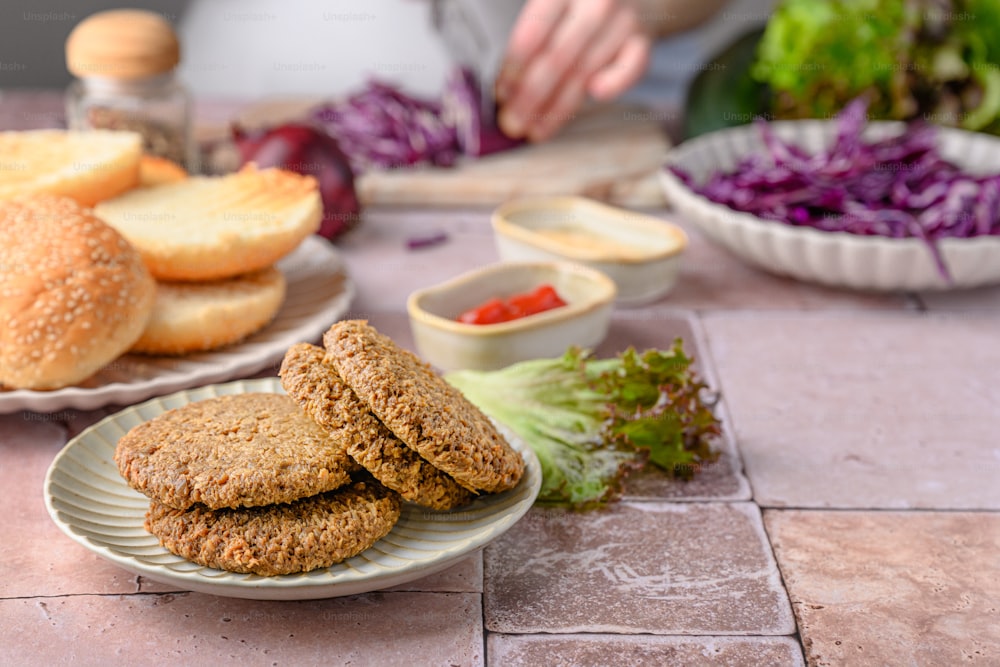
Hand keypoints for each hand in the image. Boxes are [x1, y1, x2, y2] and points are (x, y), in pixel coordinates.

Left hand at [496, 0, 651, 141]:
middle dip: (532, 96)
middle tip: (513, 122)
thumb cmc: (573, 5)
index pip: (536, 28)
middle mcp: (596, 1)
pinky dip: (615, 81)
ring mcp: (623, 20)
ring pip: (586, 70)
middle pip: (559, 56)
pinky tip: (595, 95)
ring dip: (559, 106)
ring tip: (536, 129)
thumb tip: (504, 83)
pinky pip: (632, 66)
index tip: (502, 93)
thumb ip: (530, 32)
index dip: (515, 65)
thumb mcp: (549, 5)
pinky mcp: (642, 40)